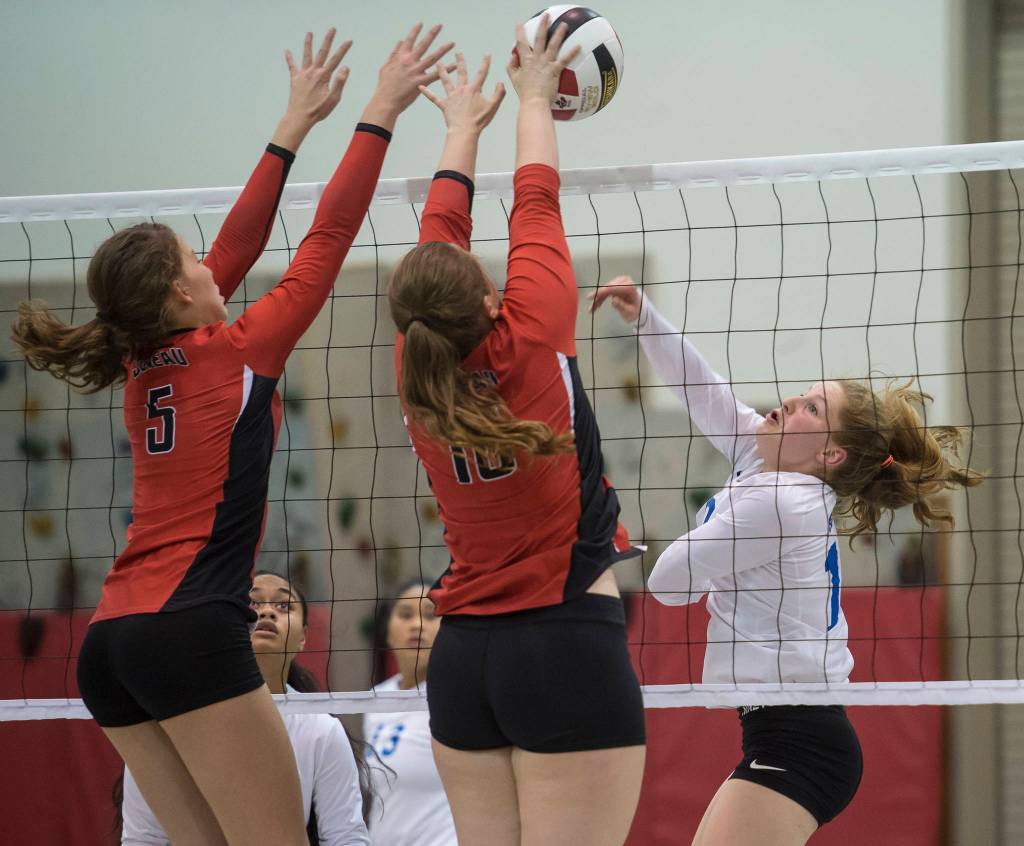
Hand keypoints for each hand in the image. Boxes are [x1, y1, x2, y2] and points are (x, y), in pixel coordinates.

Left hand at [272, 29, 350, 151]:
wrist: (300, 117)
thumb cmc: (318, 111)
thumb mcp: (333, 99)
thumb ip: (339, 82)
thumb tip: (345, 68)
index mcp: (323, 77)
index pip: (336, 59)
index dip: (343, 49)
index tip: (349, 41)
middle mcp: (313, 72)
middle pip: (322, 52)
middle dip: (328, 40)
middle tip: (332, 29)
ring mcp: (303, 74)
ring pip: (306, 55)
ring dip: (308, 43)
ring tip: (309, 33)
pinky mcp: (295, 79)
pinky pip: (292, 66)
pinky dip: (290, 58)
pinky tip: (287, 51)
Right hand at [373, 23, 454, 115]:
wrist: (386, 101)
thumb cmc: (384, 86)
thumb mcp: (386, 67)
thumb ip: (393, 53)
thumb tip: (400, 41)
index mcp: (400, 57)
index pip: (409, 40)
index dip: (415, 31)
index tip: (421, 23)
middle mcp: (409, 61)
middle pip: (423, 45)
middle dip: (432, 34)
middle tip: (440, 25)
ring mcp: (415, 71)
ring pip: (432, 58)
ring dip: (443, 49)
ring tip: (452, 43)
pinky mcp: (421, 82)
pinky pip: (436, 75)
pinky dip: (446, 70)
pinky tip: (454, 66)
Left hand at [420, 52, 505, 134]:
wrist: (464, 131)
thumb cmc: (479, 120)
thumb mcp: (493, 106)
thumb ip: (499, 93)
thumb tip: (501, 82)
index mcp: (474, 89)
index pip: (481, 73)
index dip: (485, 63)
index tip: (487, 54)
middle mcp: (462, 90)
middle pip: (461, 72)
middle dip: (460, 61)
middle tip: (457, 52)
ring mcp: (452, 97)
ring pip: (446, 81)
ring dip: (442, 71)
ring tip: (438, 63)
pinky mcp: (445, 106)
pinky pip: (434, 98)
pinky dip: (427, 92)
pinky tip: (420, 87)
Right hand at [507, 15, 580, 103]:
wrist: (534, 101)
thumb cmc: (525, 93)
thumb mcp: (514, 79)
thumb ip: (511, 67)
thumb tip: (512, 57)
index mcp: (525, 61)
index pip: (521, 44)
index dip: (520, 33)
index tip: (520, 24)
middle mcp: (536, 59)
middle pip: (540, 39)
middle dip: (543, 26)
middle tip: (546, 16)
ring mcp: (546, 64)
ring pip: (553, 45)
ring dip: (559, 34)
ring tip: (564, 25)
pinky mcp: (555, 70)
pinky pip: (565, 60)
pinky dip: (572, 53)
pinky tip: (579, 46)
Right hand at [589, 275, 642, 322]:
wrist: (637, 306)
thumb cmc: (635, 310)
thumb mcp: (631, 312)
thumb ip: (623, 306)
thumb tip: (614, 300)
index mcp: (630, 286)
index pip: (613, 288)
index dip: (601, 292)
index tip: (592, 296)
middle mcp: (624, 281)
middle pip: (607, 288)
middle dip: (597, 298)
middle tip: (590, 308)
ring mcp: (618, 282)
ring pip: (603, 290)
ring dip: (597, 300)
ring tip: (591, 310)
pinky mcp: (614, 285)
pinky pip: (604, 292)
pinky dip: (599, 299)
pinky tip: (594, 307)